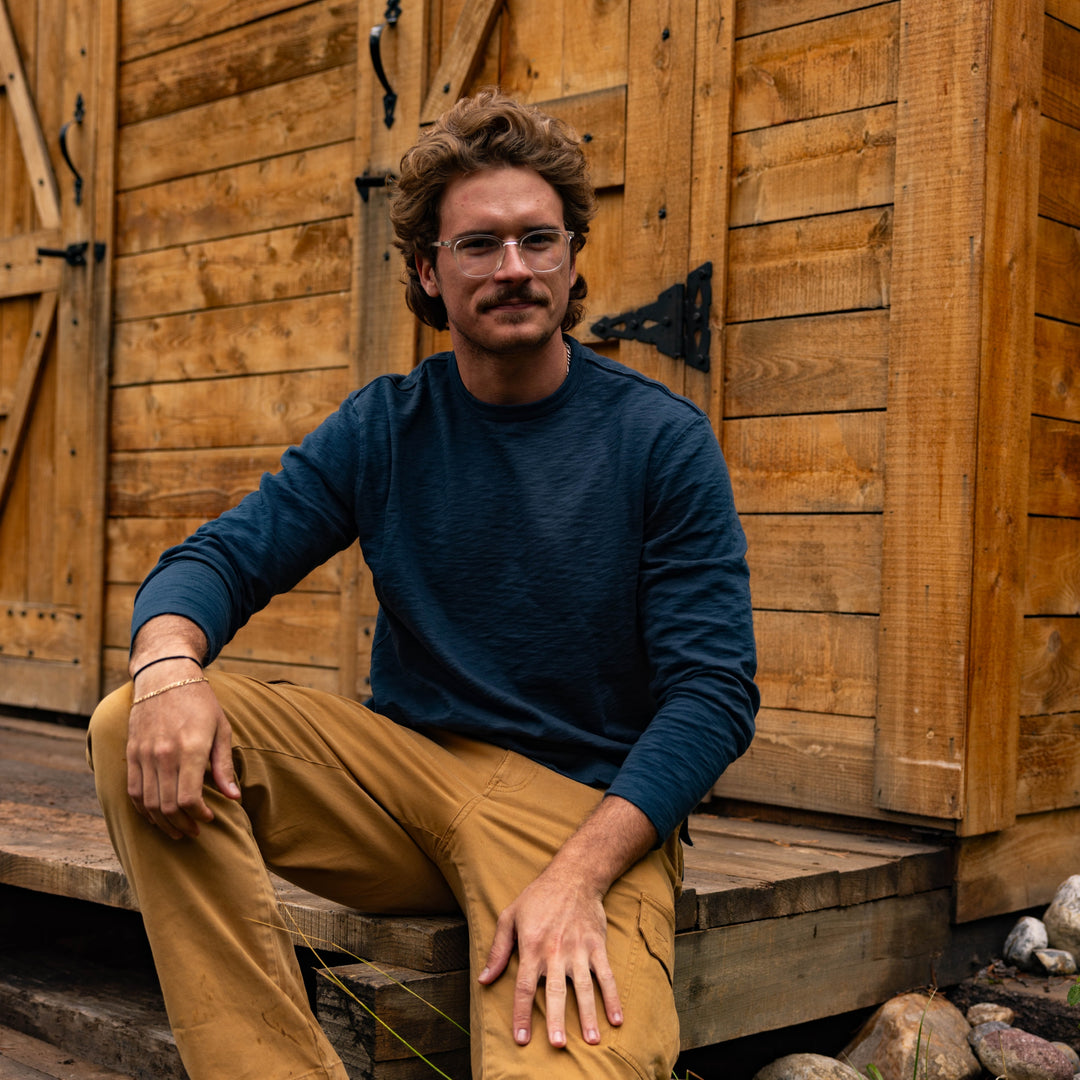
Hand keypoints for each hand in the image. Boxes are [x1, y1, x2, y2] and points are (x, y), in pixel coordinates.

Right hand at [126, 671, 239, 839]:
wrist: (165, 677)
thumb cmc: (200, 702)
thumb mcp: (221, 729)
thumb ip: (223, 765)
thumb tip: (233, 797)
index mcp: (189, 748)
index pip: (189, 798)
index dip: (199, 815)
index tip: (210, 818)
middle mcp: (163, 754)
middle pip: (167, 806)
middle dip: (182, 825)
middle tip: (194, 831)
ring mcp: (143, 754)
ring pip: (147, 803)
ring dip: (162, 823)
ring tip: (177, 829)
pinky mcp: (130, 753)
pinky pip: (132, 791)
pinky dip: (143, 809)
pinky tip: (156, 816)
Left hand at [478, 863, 621, 1048]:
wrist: (573, 876)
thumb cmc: (537, 897)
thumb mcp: (509, 917)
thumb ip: (498, 950)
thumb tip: (483, 979)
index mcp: (532, 947)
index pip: (525, 987)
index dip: (522, 1014)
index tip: (522, 1039)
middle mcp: (556, 951)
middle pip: (556, 992)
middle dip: (557, 1019)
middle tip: (557, 1045)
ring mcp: (579, 949)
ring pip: (584, 987)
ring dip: (588, 1014)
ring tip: (590, 1040)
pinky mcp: (596, 946)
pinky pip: (606, 975)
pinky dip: (612, 997)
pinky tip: (617, 1019)